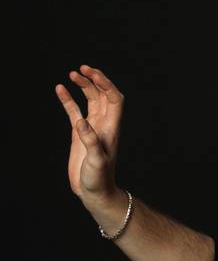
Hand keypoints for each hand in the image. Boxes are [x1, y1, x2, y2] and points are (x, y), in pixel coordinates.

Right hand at [55, 64, 124, 205]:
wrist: (94, 192)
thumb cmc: (100, 178)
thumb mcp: (97, 160)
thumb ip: (90, 141)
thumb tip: (81, 122)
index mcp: (112, 127)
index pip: (114, 99)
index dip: (106, 84)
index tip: (93, 74)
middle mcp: (104, 124)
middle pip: (103, 95)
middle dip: (94, 80)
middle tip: (81, 69)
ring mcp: (91, 127)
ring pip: (89, 100)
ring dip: (83, 86)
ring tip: (72, 74)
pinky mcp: (79, 134)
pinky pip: (74, 111)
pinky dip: (68, 100)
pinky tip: (60, 89)